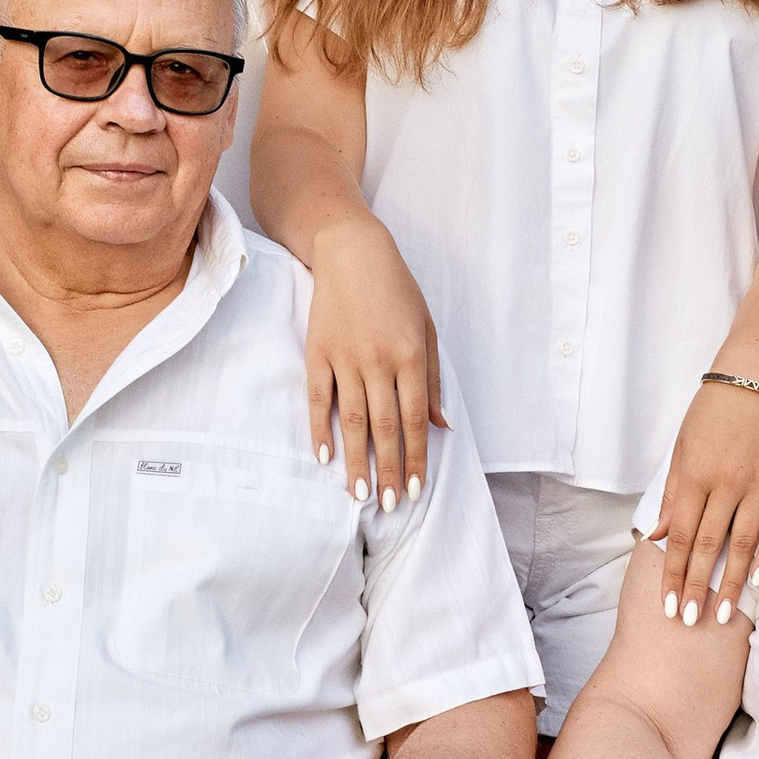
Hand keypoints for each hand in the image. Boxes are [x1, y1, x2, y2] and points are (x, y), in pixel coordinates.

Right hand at [305, 217, 447, 512]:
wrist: (352, 253)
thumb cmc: (397, 292)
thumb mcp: (428, 330)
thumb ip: (433, 380)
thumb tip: (441, 426)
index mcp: (411, 356)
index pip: (414, 419)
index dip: (416, 457)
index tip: (415, 489)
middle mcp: (378, 361)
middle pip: (384, 427)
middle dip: (388, 469)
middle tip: (389, 505)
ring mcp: (345, 357)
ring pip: (351, 419)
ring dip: (356, 460)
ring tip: (359, 494)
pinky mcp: (317, 352)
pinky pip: (318, 398)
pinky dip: (319, 429)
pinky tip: (324, 457)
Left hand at [647, 378, 758, 624]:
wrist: (755, 378)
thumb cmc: (711, 413)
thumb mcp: (681, 449)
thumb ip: (672, 494)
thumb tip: (660, 536)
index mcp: (695, 476)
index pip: (682, 536)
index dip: (675, 574)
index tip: (669, 605)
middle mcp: (726, 483)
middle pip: (710, 546)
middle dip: (699, 588)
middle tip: (691, 622)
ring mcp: (758, 484)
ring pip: (744, 542)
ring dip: (733, 581)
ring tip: (725, 614)